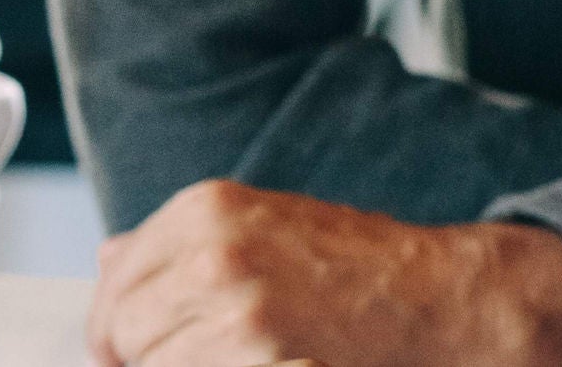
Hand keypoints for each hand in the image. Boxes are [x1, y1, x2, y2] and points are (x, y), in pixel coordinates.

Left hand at [86, 180, 561, 366]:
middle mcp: (213, 253)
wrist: (452, 302)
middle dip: (144, 358)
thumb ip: (179, 245)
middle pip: (124, 332)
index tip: (127, 354)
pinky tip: (261, 365)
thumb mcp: (259, 225)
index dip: (116, 333)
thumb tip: (109, 264)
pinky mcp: (265, 361)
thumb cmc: (361, 268)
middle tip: (191, 361)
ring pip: (156, 364)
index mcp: (204, 212)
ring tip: (240, 359)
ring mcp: (240, 312)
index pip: (114, 287)